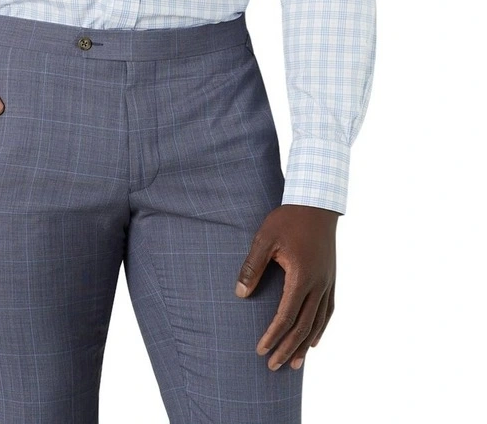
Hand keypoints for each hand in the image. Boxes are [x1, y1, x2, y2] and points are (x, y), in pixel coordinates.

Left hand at [234, 203, 338, 370]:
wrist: (317, 203)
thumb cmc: (287, 219)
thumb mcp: (264, 239)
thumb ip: (252, 267)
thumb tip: (240, 295)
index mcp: (301, 277)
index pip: (286, 316)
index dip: (273, 336)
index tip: (260, 350)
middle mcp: (318, 284)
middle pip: (303, 326)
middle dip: (287, 348)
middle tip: (272, 366)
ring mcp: (328, 282)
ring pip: (318, 322)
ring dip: (305, 345)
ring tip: (294, 364)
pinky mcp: (331, 278)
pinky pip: (328, 311)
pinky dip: (321, 328)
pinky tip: (314, 340)